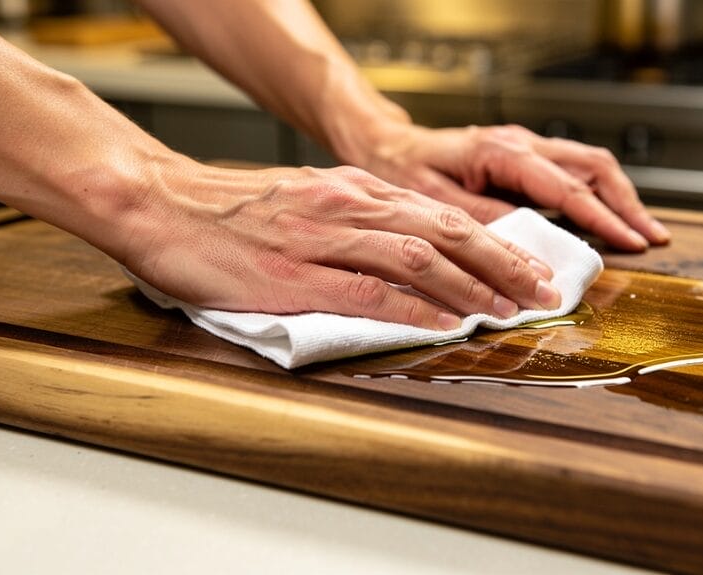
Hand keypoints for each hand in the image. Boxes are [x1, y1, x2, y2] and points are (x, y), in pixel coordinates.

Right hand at [121, 163, 560, 329]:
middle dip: (504, 262)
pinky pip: (369, 290)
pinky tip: (447, 322)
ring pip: (419, 256)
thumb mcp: (304, 203)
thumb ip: (354, 225)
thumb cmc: (226, 211)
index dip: (493, 242)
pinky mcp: (296, 275)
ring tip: (511, 309)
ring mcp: (324, 238)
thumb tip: (402, 256)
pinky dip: (416, 308)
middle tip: (543, 289)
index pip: (440, 214)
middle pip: (446, 231)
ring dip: (473, 285)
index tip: (528, 265)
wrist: (159, 204)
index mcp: (352, 191)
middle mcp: (348, 206)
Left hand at [357, 123, 670, 251]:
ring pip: (590, 165)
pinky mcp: (525, 159)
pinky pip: (574, 172)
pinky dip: (598, 195)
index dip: (602, 217)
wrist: (389, 148)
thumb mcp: (436, 203)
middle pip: (593, 167)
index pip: (567, 186)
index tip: (631, 242)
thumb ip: (486, 223)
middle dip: (627, 204)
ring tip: (643, 231)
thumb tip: (530, 250)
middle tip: (651, 238)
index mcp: (502, 152)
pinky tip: (611, 218)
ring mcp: (526, 148)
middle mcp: (521, 143)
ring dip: (619, 198)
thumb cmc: (405, 171)